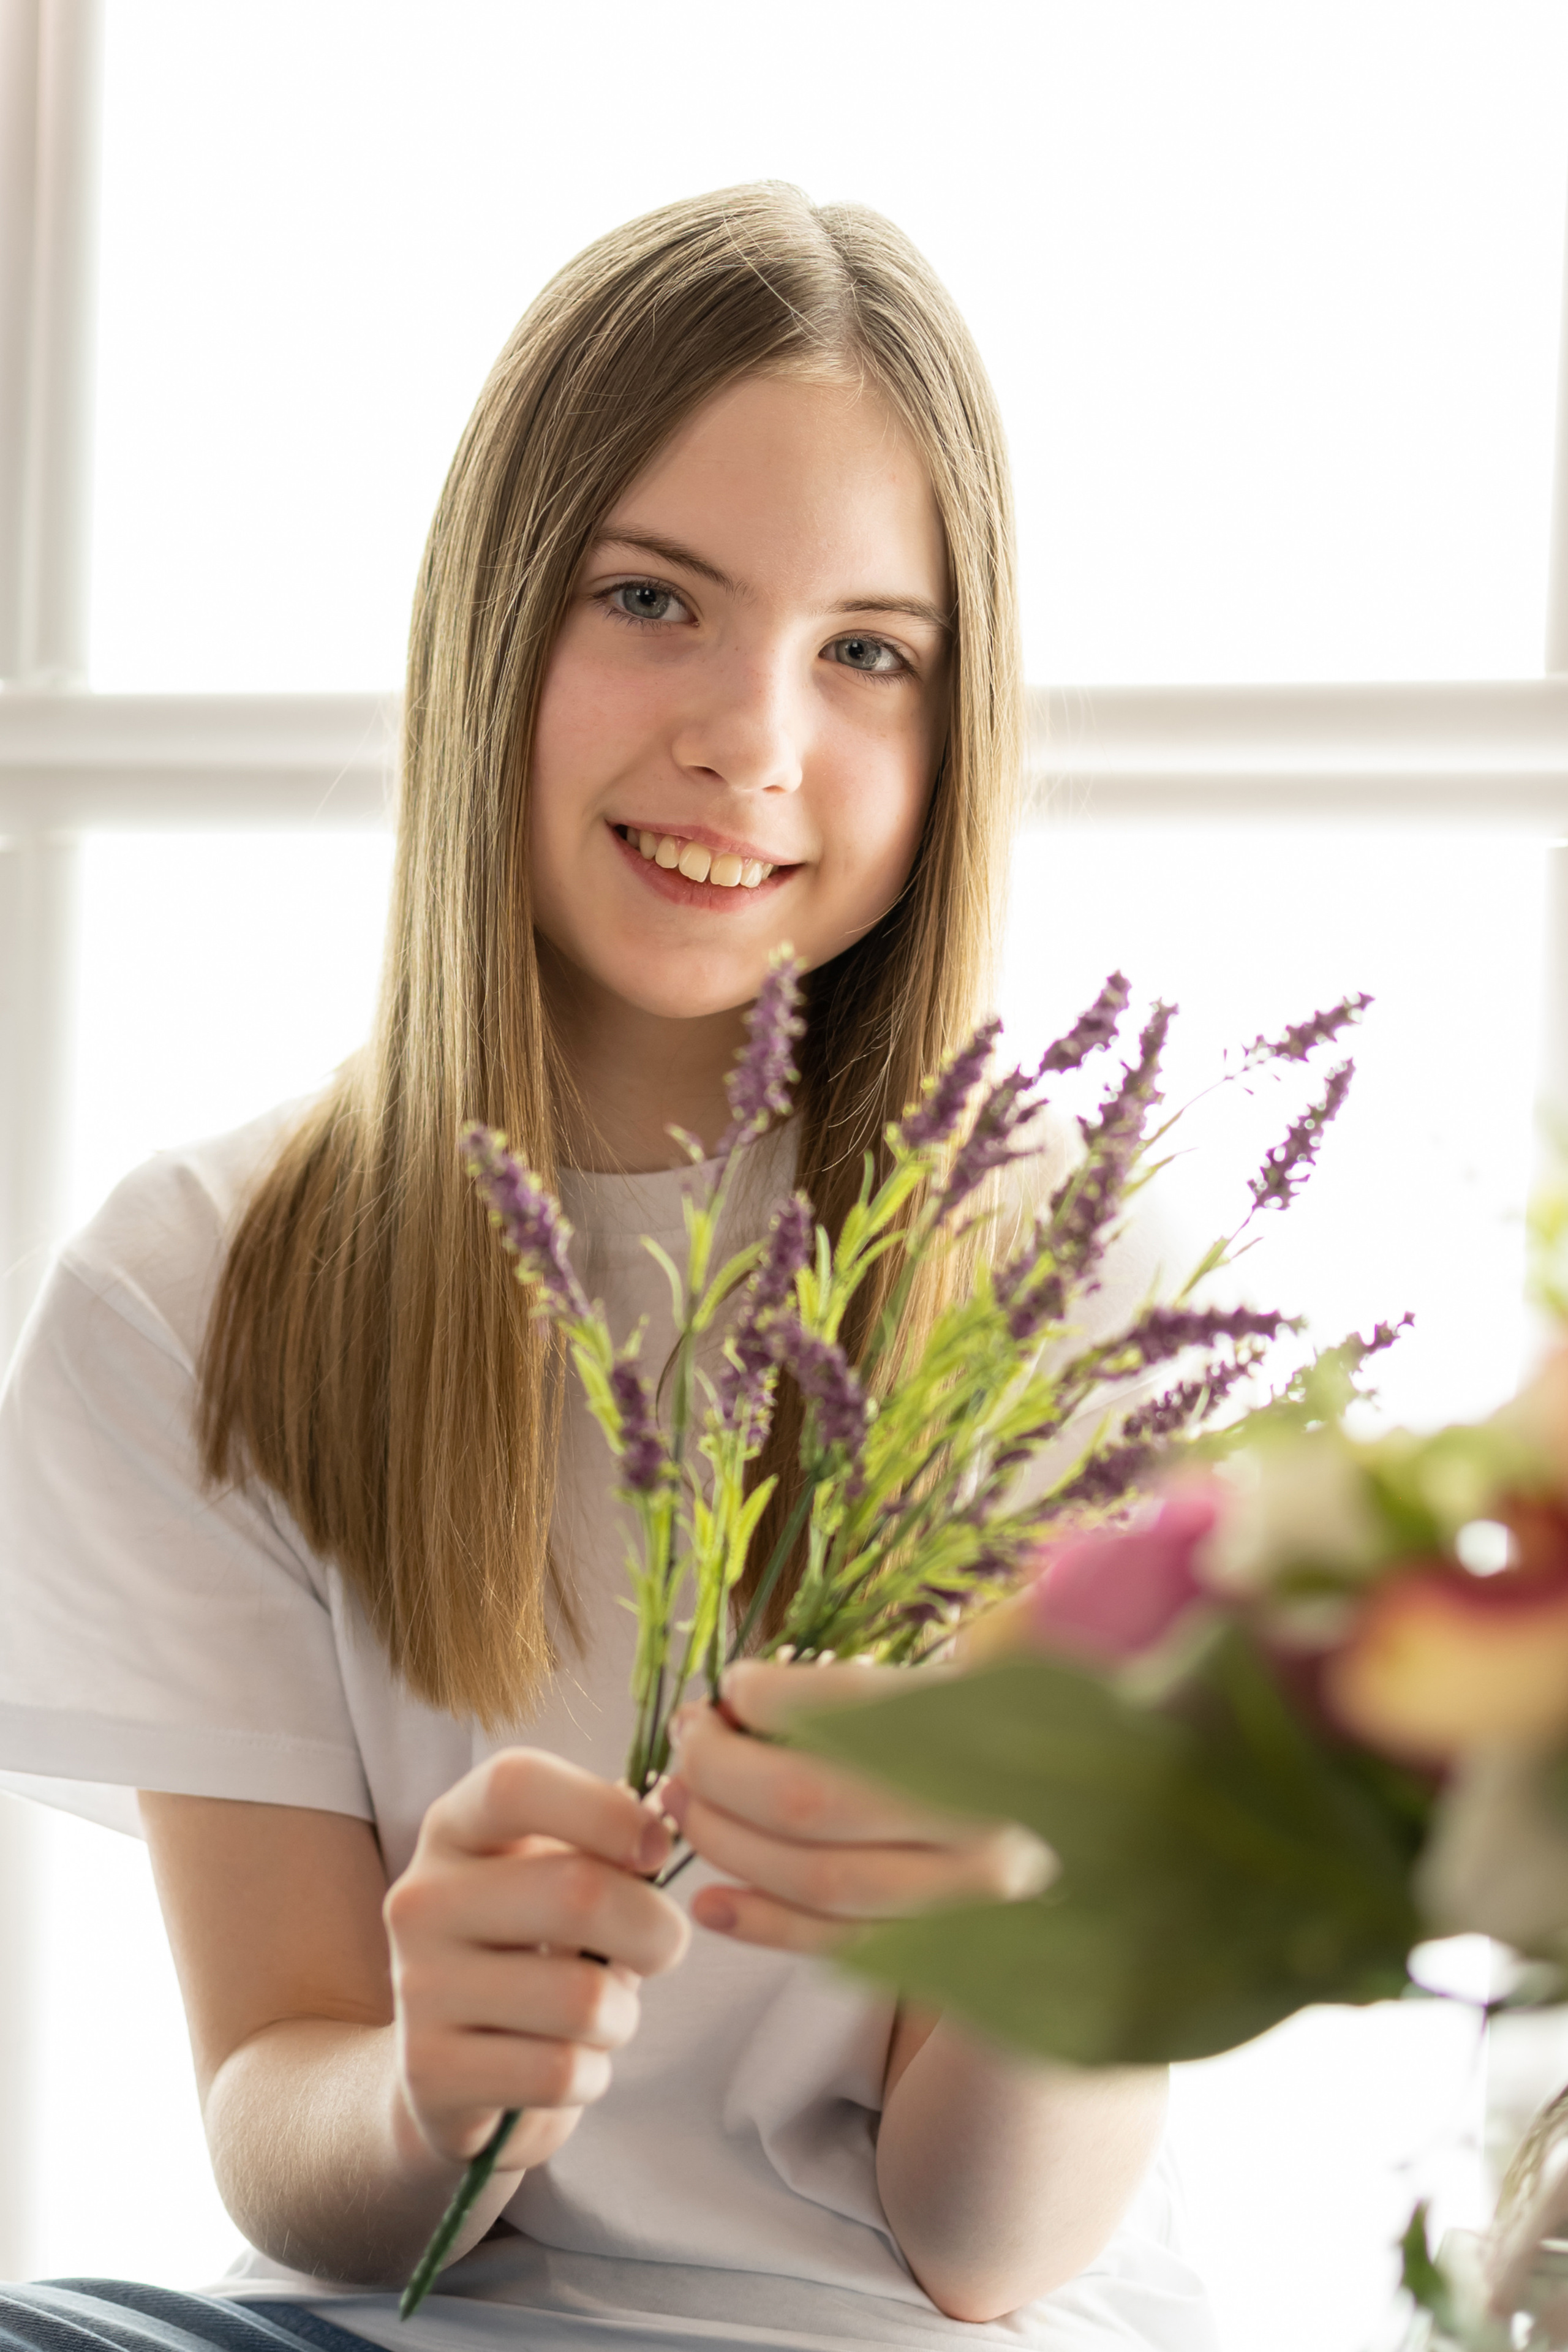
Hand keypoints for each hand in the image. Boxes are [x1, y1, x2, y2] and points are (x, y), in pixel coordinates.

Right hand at [384, 1749, 689, 2172]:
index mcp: (455, 1829)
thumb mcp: (559, 1879)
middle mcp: (422, 1897)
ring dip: (621, 2015)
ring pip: (581, 1999)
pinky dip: (591, 2075)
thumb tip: (667, 1812)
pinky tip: (567, 2065)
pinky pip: (559, 2071)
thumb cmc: (531, 1953)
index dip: (605, 1811)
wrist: (451, 2071)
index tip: (656, 1849)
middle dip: (655, 1931)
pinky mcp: (429, 2070)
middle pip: (577, 1893)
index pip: (516, 1783)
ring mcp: (417, 1986)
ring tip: (601, 2015)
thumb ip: (607, 1846)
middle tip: (660, 1948)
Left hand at [662, 1660, 1053, 1955]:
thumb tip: (774, 1681)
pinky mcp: (955, 1963)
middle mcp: (991, 1821)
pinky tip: (710, 1898)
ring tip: (680, 1797)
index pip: (860, 1708)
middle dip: (725, 1768)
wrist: (1117, 1871)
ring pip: (818, 1878)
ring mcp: (974, 1903)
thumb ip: (915, 1674)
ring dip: (727, 1838)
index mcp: (1001, 1731)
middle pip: (815, 1798)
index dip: (775, 1697)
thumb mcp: (998, 1689)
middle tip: (687, 1737)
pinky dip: (763, 1926)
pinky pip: (841, 1950)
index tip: (735, 1686)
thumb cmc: (1027, 1757)